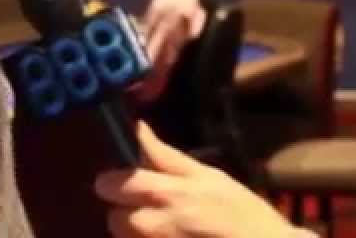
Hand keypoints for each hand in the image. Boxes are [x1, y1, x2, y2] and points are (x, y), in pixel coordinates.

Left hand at [96, 123, 308, 237]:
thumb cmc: (242, 212)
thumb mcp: (209, 176)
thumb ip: (166, 156)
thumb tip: (138, 128)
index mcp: (170, 193)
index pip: (113, 184)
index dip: (113, 183)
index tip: (121, 184)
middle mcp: (157, 225)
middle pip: (113, 219)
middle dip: (124, 213)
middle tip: (145, 212)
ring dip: (136, 235)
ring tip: (163, 231)